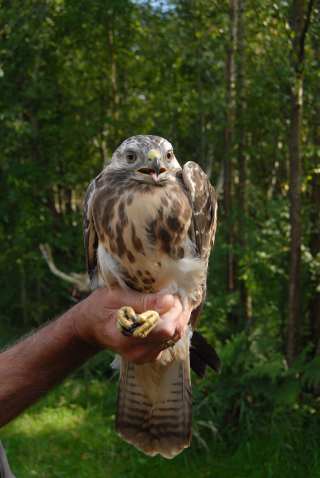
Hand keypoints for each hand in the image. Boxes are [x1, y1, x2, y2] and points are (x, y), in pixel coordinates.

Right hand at [74, 287, 191, 363]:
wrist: (90, 328)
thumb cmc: (100, 306)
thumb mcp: (115, 296)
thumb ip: (142, 300)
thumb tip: (169, 301)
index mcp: (125, 337)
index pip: (163, 329)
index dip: (173, 310)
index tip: (171, 294)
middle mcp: (136, 352)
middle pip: (173, 333)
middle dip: (179, 312)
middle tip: (176, 295)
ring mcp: (143, 356)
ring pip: (175, 337)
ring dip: (178, 318)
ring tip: (173, 301)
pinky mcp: (149, 356)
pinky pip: (170, 340)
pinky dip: (173, 325)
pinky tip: (167, 313)